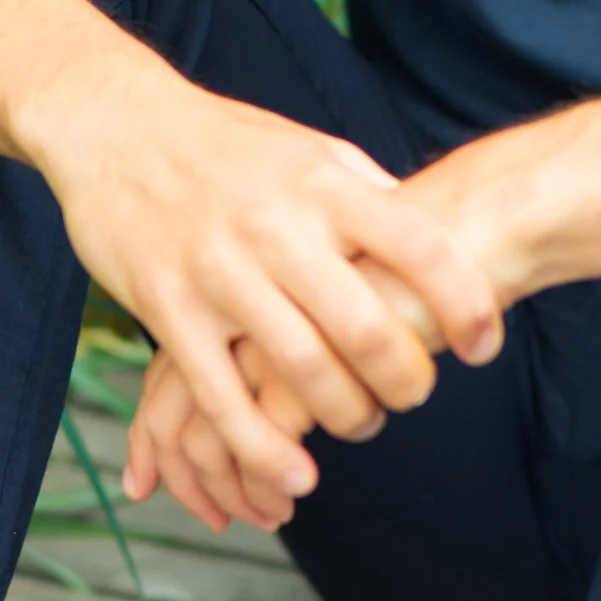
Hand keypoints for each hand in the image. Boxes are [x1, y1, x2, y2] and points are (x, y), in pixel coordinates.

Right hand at [34, 59, 503, 513]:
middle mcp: (275, 226)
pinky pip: (220, 394)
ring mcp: (218, 268)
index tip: (484, 346)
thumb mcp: (309, 151)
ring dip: (343, 413)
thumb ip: (368, 195)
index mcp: (323, 184)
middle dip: (405, 378)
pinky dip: (262, 446)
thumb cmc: (227, 146)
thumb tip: (435, 239)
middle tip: (415, 395)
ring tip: (361, 422)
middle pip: (364, 324)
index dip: (464, 304)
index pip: (418, 248)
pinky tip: (295, 475)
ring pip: (297, 366)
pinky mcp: (168, 307)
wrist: (116, 124)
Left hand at [126, 339, 315, 531]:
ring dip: (235, 498)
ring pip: (209, 448)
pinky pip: (259, 455)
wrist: (421, 306)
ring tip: (269, 518)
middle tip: (219, 521)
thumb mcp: (277, 358)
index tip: (140, 490)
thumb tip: (137, 485)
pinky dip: (268, 493)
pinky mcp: (290, 376)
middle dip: (191, 489)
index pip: (154, 394)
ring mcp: (251, 350)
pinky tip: (289, 501)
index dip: (141, 450)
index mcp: (207, 325)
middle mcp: (217, 333)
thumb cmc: (333, 350)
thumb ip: (221, 398)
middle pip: (172, 428)